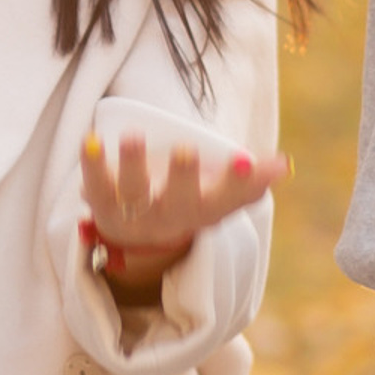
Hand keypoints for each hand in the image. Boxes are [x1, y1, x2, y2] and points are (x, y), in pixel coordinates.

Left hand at [78, 129, 288, 288]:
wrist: (136, 238)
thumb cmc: (187, 202)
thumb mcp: (219, 196)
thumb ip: (248, 179)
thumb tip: (284, 164)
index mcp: (203, 212)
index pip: (225, 201)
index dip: (236, 184)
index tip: (243, 161)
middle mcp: (170, 216)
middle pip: (178, 202)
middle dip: (183, 177)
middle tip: (186, 150)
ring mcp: (134, 212)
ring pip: (133, 193)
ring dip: (133, 164)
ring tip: (134, 136)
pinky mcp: (102, 202)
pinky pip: (94, 184)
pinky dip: (91, 163)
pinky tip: (91, 140)